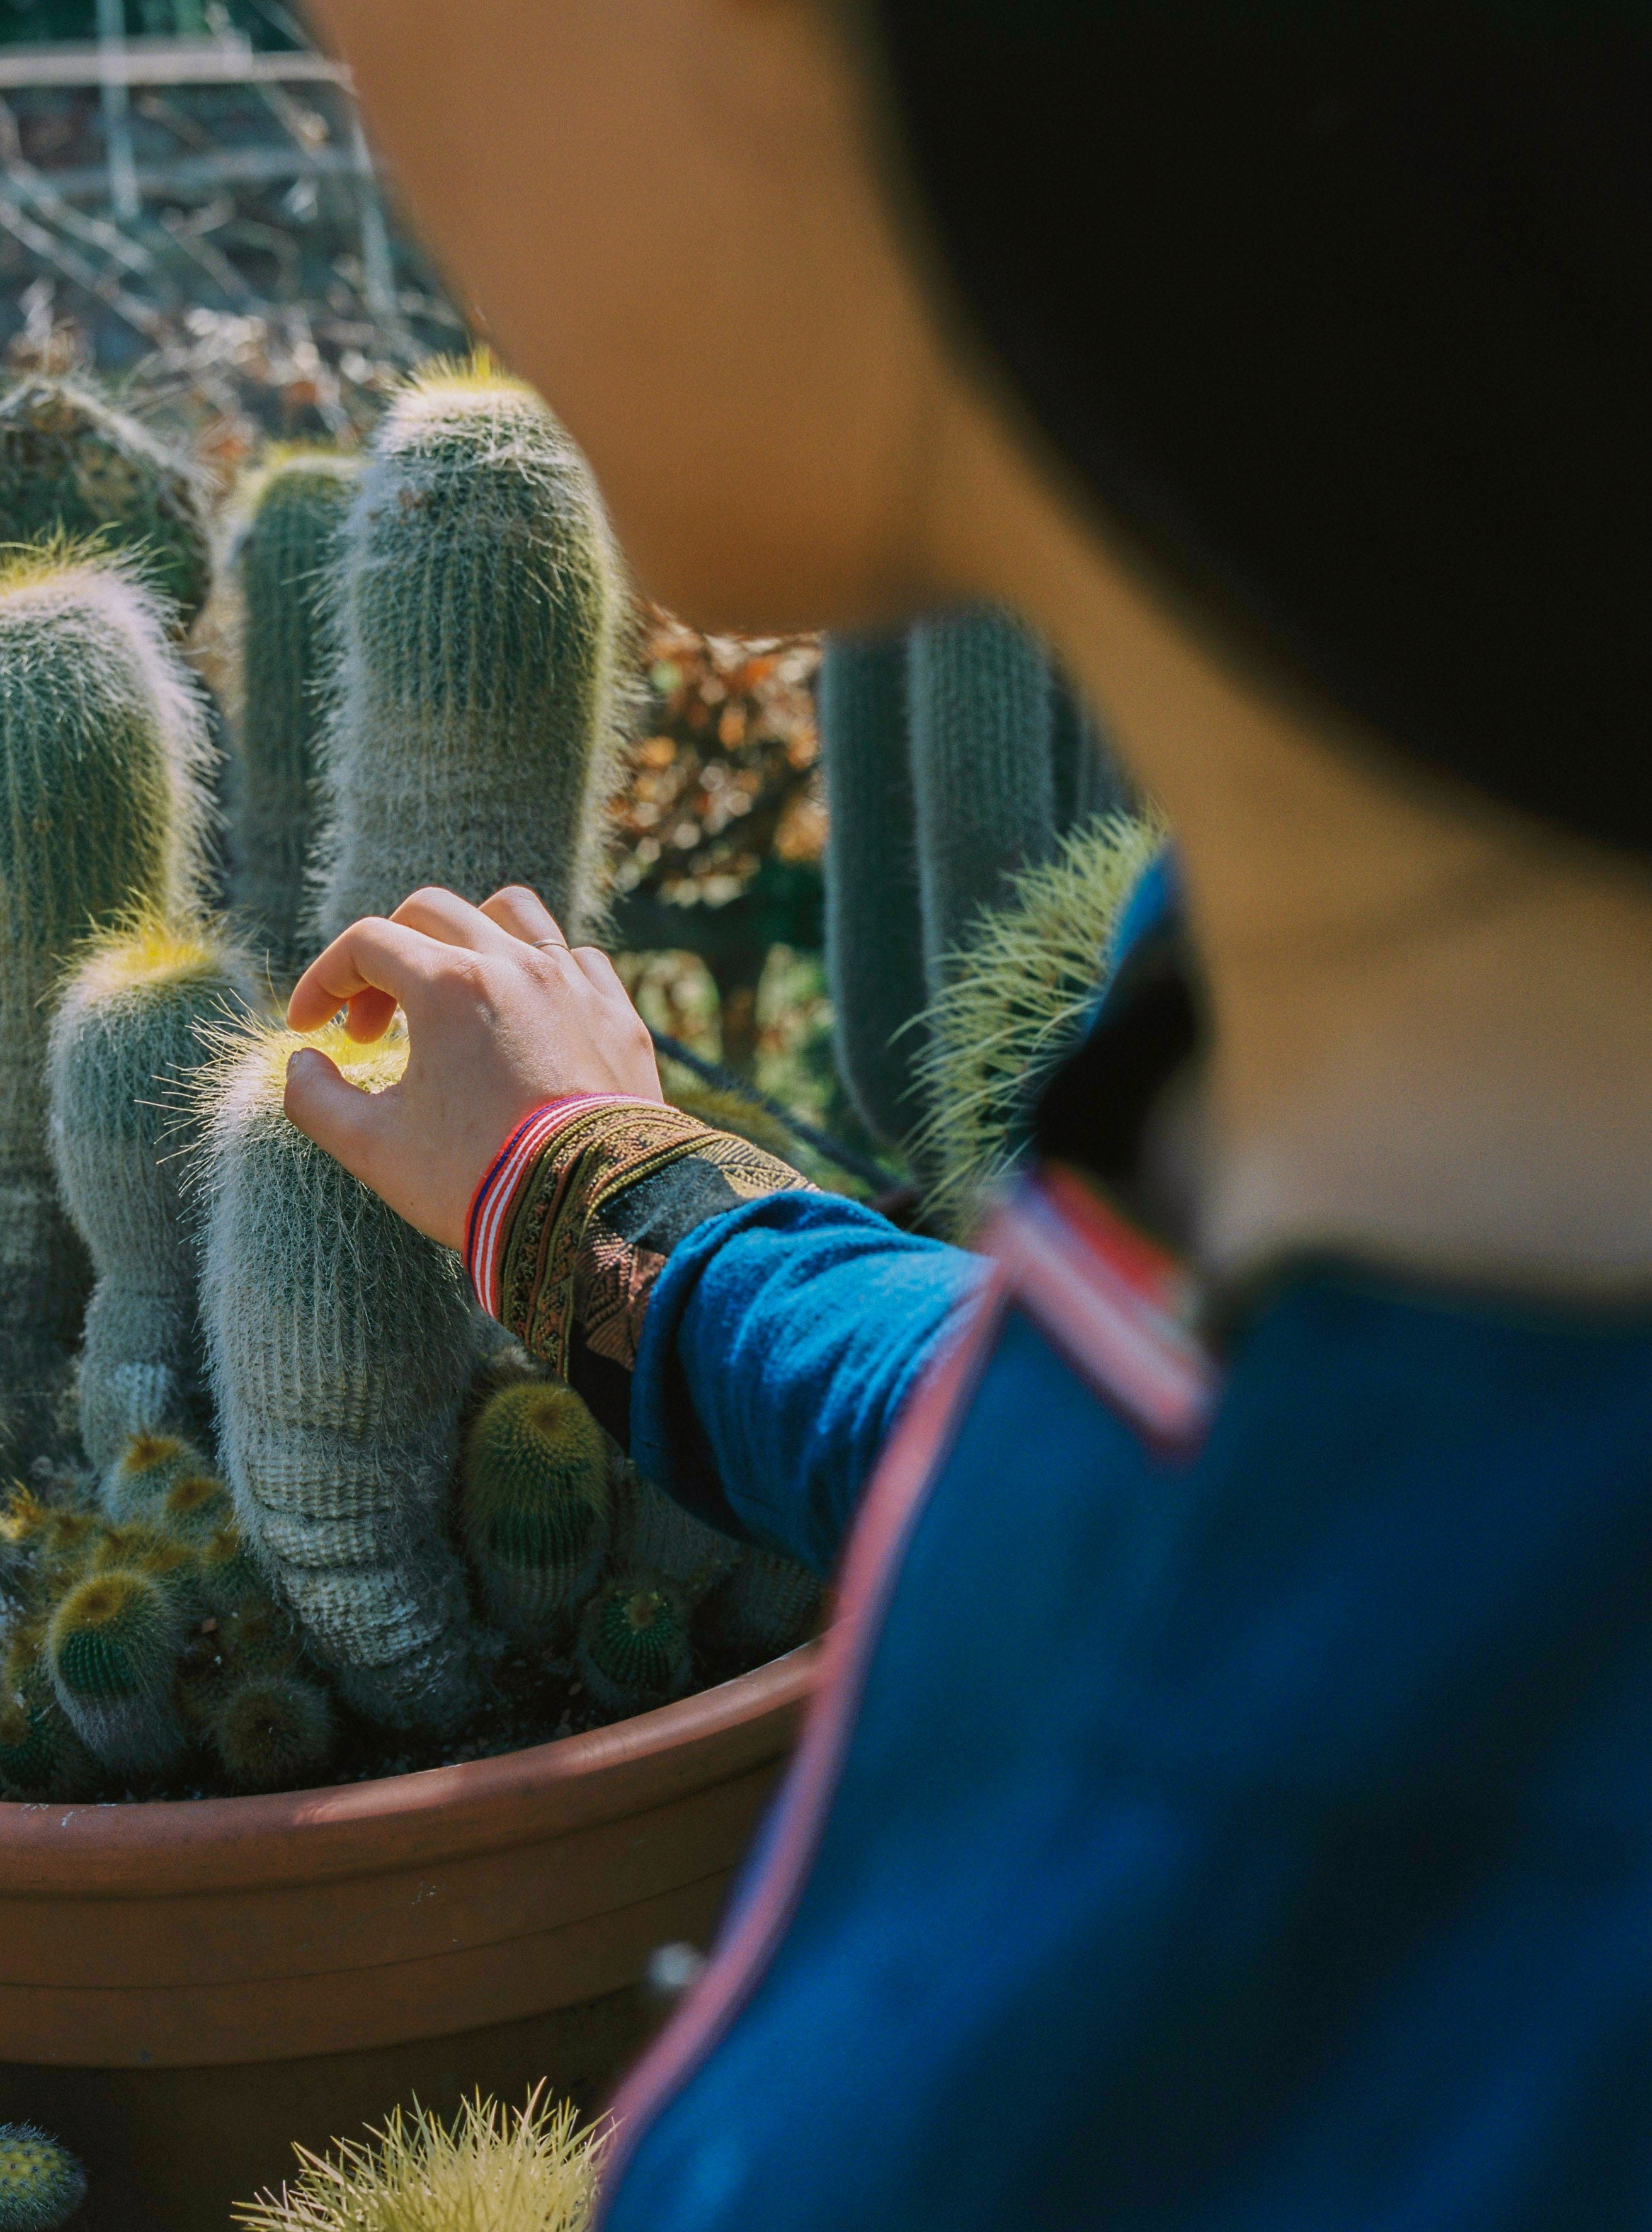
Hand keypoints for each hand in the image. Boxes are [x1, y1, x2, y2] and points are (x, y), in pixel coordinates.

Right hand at [283, 884, 662, 1251]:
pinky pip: (578, 961)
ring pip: (514, 914)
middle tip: (371, 1031)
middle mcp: (516, 966)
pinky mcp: (620, 1017)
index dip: (323, 980)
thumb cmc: (476, 1180)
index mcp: (450, 985)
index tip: (308, 1028)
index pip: (366, 943)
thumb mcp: (373, 1147)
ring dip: (468, 938)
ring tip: (449, 993)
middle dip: (385, 961)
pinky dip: (540, 973)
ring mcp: (576, 986)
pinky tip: (523, 1019)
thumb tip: (303, 1065)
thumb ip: (316, 1098)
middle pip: (432, 914)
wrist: (591, 1214)